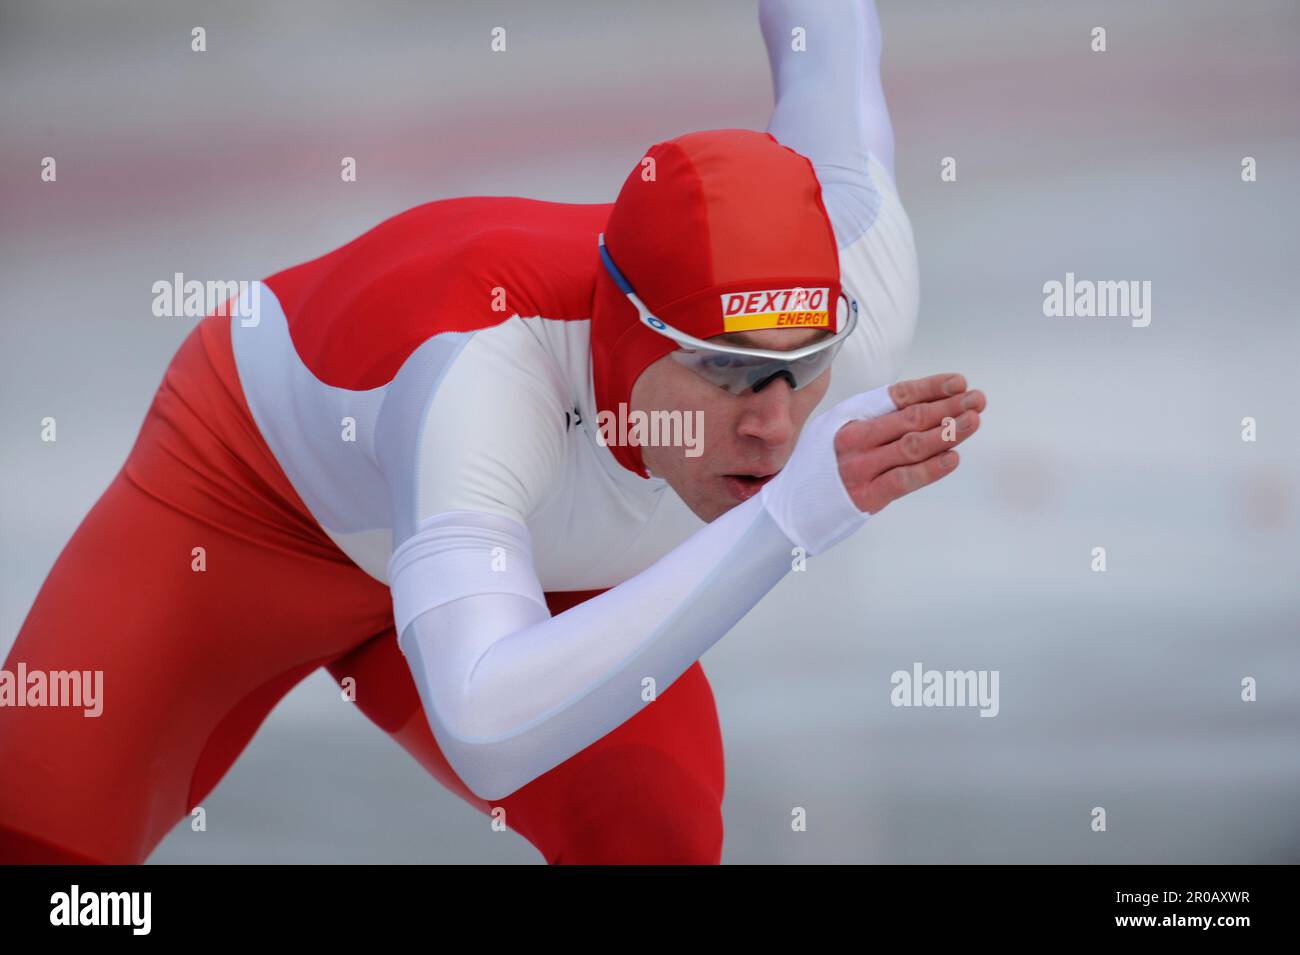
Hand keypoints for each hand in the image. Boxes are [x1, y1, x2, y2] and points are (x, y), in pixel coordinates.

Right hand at [835, 373, 984, 513]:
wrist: (790, 506)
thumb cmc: (820, 465)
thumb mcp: (835, 429)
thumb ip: (872, 419)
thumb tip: (922, 405)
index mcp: (850, 417)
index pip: (897, 396)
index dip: (931, 388)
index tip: (959, 381)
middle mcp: (855, 439)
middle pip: (910, 418)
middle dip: (949, 406)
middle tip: (977, 398)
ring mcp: (860, 468)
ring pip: (912, 445)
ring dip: (947, 432)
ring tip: (973, 421)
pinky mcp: (865, 496)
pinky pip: (903, 480)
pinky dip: (930, 469)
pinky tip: (952, 458)